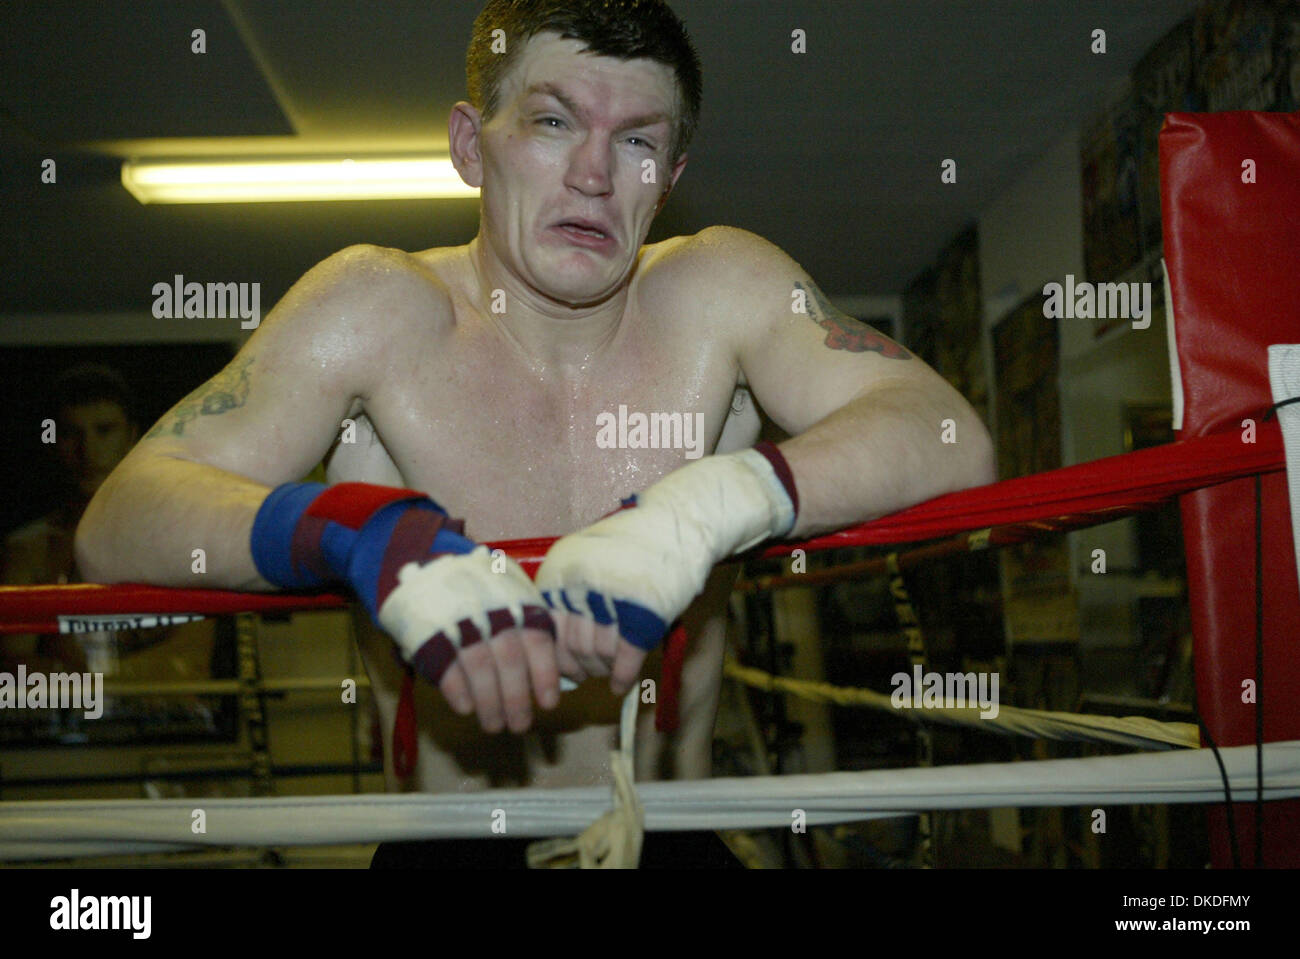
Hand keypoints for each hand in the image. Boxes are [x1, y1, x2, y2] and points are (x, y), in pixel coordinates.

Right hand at [379, 545, 560, 732]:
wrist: (424, 563)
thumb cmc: (479, 588)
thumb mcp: (510, 592)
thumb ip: (528, 624)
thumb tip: (554, 669)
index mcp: (515, 600)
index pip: (538, 640)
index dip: (545, 675)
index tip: (548, 703)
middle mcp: (491, 610)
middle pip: (510, 660)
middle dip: (516, 699)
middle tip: (521, 726)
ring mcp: (459, 620)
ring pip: (480, 668)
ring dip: (489, 703)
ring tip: (494, 725)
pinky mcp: (429, 632)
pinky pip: (447, 666)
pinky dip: (458, 691)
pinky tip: (466, 708)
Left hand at [535, 445, 796, 692]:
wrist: (680, 521)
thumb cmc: (634, 540)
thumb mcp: (587, 555)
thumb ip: (569, 593)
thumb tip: (556, 645)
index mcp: (561, 569)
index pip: (547, 627)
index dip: (555, 655)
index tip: (565, 666)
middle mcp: (580, 585)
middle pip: (572, 645)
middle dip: (580, 667)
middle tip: (588, 673)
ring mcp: (612, 600)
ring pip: (598, 655)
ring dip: (601, 671)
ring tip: (608, 672)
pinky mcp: (644, 614)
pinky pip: (625, 660)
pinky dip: (622, 678)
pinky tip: (621, 685)